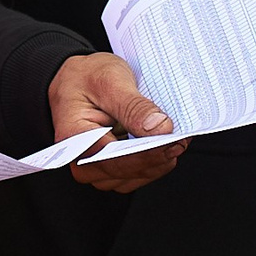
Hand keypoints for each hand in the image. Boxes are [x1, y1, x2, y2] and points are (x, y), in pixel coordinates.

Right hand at [49, 52, 182, 193]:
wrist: (77, 79)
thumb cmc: (86, 77)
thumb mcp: (110, 80)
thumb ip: (133, 106)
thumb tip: (160, 128)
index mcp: (74, 137)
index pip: (111, 157)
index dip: (145, 154)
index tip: (172, 142)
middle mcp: (81, 159)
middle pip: (123, 172)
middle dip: (156, 157)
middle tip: (180, 138)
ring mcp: (96, 167)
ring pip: (133, 177)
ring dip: (157, 162)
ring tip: (175, 139)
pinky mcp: (111, 168)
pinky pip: (136, 174)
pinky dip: (154, 162)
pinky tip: (164, 144)